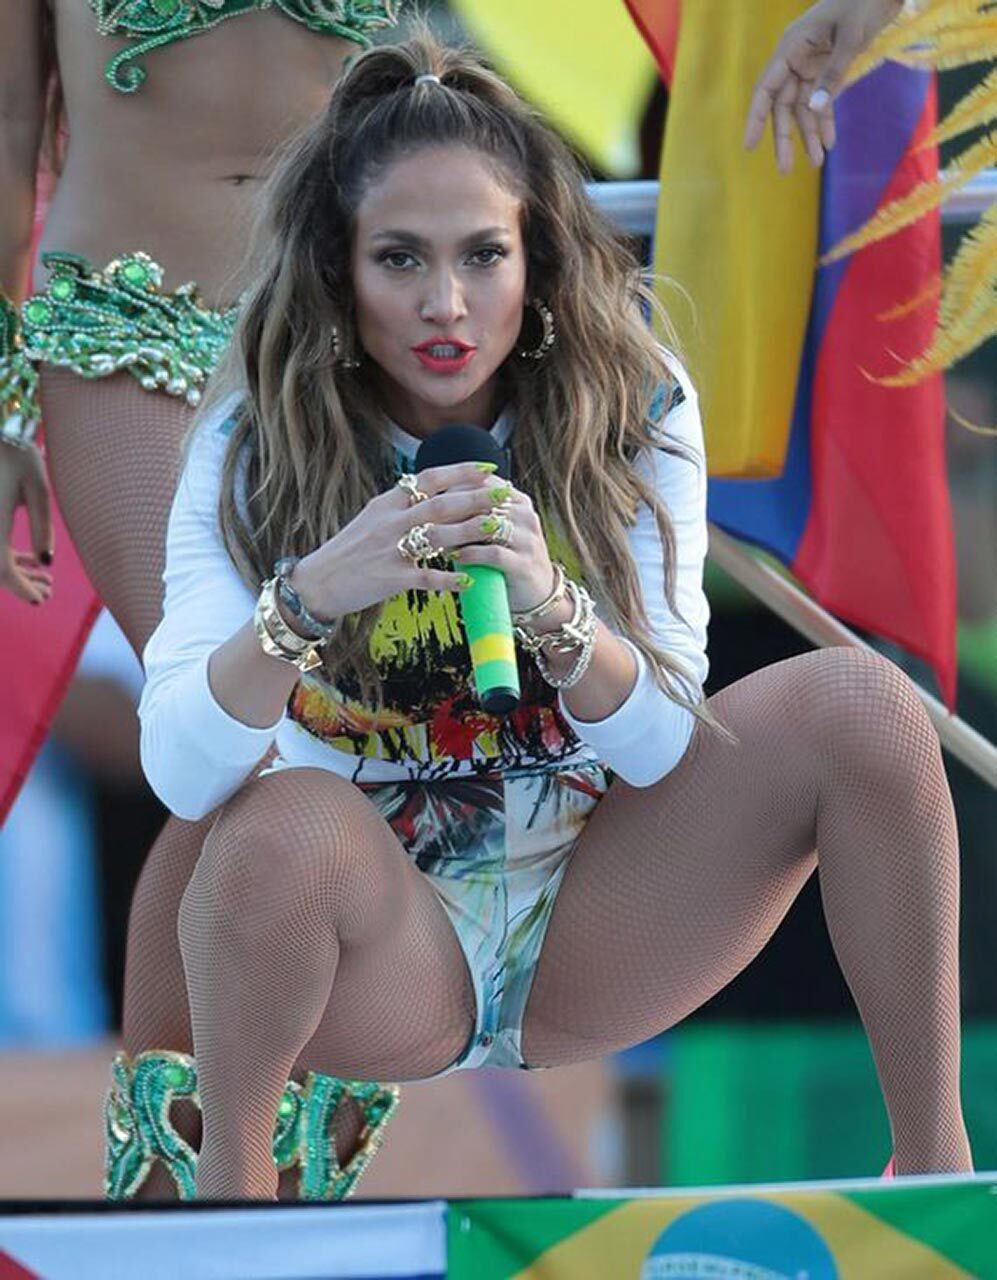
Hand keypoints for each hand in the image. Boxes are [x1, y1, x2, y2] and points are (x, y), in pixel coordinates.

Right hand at [0, 442, 53, 604]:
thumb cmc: (15, 453)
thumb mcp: (37, 487)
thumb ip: (42, 526)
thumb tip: (47, 563)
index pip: (1, 569)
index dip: (20, 587)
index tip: (41, 599)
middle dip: (20, 583)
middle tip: (49, 591)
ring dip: (16, 571)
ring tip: (46, 580)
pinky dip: (8, 555)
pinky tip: (32, 560)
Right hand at [290, 461, 502, 617]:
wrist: (317, 582)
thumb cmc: (350, 550)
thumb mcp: (374, 517)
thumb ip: (403, 504)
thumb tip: (436, 489)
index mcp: (388, 502)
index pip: (430, 478)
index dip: (461, 471)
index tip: (490, 467)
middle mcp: (390, 521)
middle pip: (441, 504)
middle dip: (477, 498)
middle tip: (506, 494)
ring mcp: (390, 549)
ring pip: (438, 536)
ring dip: (472, 532)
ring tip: (500, 529)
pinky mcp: (390, 578)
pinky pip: (426, 577)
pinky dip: (449, 578)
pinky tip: (470, 579)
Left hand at [430, 482, 557, 614]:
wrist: (537, 594)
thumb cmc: (507, 559)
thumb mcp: (495, 531)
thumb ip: (474, 514)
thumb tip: (430, 502)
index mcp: (517, 501)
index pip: (482, 482)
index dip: (452, 487)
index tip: (427, 497)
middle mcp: (525, 516)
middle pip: (482, 502)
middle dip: (449, 509)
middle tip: (421, 517)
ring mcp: (527, 539)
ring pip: (485, 526)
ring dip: (454, 532)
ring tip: (431, 539)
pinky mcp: (524, 564)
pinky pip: (493, 553)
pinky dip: (470, 554)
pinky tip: (453, 557)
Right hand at [744, 0, 903, 172]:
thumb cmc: (863, 4)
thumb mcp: (850, 38)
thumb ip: (833, 73)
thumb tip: (814, 109)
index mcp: (791, 47)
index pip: (766, 88)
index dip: (756, 118)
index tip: (749, 145)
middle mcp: (796, 60)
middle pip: (783, 106)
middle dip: (785, 137)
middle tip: (784, 170)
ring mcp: (811, 66)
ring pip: (803, 108)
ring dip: (809, 134)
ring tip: (817, 161)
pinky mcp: (827, 71)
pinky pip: (822, 101)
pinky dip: (826, 121)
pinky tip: (830, 142)